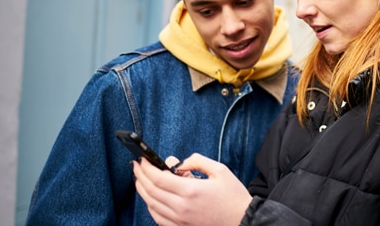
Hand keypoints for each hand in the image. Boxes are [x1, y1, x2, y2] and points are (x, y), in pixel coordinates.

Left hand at [133, 153, 252, 225]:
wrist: (243, 221)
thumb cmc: (233, 196)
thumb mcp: (220, 170)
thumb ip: (197, 161)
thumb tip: (179, 162)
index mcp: (191, 191)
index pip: (158, 178)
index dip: (147, 168)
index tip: (142, 159)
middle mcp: (182, 207)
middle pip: (151, 191)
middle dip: (140, 176)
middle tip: (136, 166)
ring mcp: (180, 221)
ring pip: (151, 205)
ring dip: (143, 191)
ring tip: (140, 180)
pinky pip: (158, 218)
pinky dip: (151, 206)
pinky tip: (151, 198)